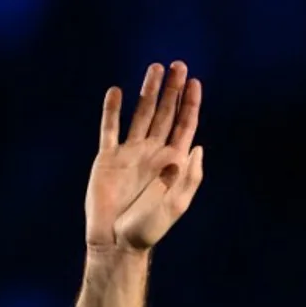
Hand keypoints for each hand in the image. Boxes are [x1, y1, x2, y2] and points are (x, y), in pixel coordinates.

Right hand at [84, 62, 203, 255]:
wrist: (116, 240)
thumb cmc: (149, 228)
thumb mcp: (177, 204)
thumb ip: (189, 176)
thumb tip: (197, 145)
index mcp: (173, 162)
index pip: (185, 126)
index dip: (190, 104)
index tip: (194, 82)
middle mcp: (153, 153)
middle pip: (165, 114)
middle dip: (172, 90)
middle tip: (178, 65)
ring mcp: (131, 153)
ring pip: (140, 114)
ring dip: (148, 92)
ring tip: (154, 68)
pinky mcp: (108, 157)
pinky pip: (110, 129)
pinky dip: (112, 110)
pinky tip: (116, 92)